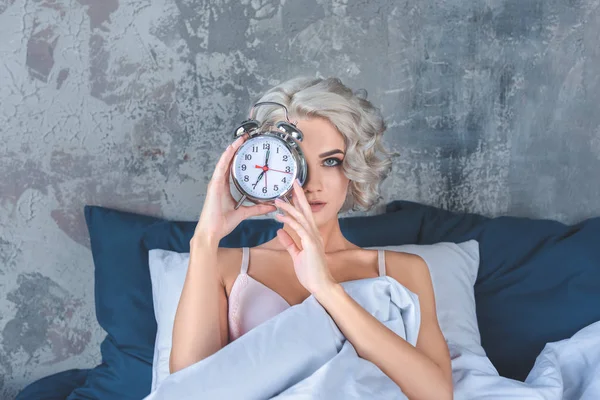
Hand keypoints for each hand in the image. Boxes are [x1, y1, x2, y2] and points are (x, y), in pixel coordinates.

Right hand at [194, 134, 276, 244]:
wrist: (212, 232)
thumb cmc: (222, 223)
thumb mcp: (244, 213)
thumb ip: (257, 208)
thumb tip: (271, 206)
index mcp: (224, 188)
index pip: (232, 169)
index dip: (238, 157)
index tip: (246, 149)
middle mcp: (219, 183)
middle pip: (228, 162)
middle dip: (236, 150)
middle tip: (245, 139)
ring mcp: (216, 183)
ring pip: (224, 162)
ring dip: (232, 150)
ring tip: (240, 139)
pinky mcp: (214, 185)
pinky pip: (221, 168)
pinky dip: (226, 158)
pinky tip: (231, 149)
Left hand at [274, 180, 335, 296]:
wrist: (320, 285)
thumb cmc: (311, 272)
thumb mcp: (296, 255)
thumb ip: (289, 243)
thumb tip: (280, 231)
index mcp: (311, 235)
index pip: (305, 214)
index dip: (299, 201)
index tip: (293, 191)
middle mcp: (314, 233)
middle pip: (306, 209)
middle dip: (299, 195)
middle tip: (293, 181)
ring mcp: (313, 238)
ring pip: (301, 217)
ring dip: (289, 207)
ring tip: (278, 200)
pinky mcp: (310, 244)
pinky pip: (299, 229)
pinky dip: (290, 221)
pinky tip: (280, 217)